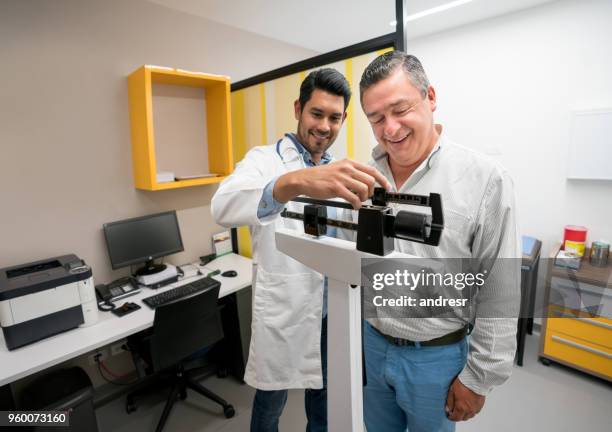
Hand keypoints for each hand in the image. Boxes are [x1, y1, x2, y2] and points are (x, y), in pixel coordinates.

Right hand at [274, 159, 391, 208]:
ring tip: (359, 201)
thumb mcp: (338, 168)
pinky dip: (357, 204)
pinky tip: (354, 206)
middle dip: (372, 192)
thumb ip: (352, 173)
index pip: (372, 170)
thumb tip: (366, 182)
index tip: (387, 187)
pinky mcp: (336, 187)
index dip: (383, 180)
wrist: (304, 179)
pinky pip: (353, 198)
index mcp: (349, 162)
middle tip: (367, 197)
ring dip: (364, 198)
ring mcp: (341, 177)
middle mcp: (347, 168)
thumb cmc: (320, 176)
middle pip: (371, 180)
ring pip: (364, 189)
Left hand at [445, 377, 484, 421]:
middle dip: (458, 416)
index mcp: (461, 407)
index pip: (455, 418)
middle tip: (454, 411)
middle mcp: (469, 410)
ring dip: (465, 414)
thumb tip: (448, 410)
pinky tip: (468, 405)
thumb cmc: (463, 383)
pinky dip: (471, 411)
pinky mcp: (481, 405)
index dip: (451, 418)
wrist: (476, 379)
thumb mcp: (452, 391)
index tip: (449, 415)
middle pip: (463, 418)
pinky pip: (475, 412)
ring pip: (470, 416)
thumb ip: (450, 402)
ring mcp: (476, 408)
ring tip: (462, 407)